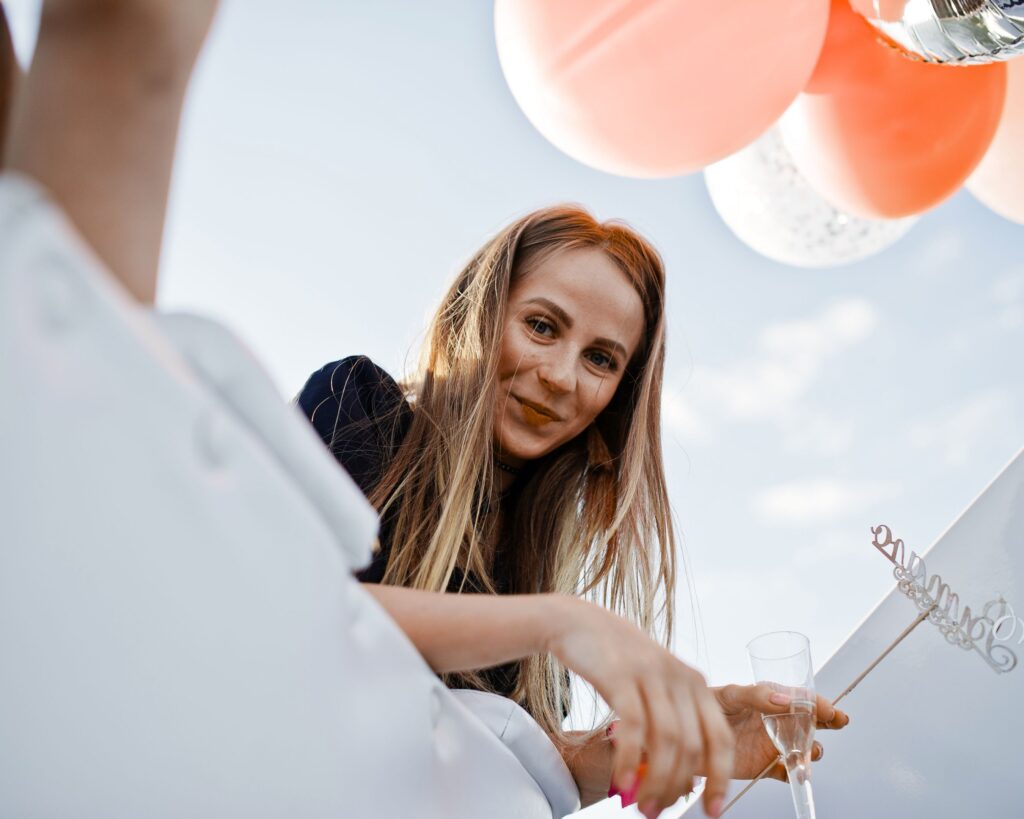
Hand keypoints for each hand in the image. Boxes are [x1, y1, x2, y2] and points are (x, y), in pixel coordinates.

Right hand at [545, 597, 734, 817]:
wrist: (577, 623)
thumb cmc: (616, 661)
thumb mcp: (653, 687)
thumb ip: (667, 723)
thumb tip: (675, 780)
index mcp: (695, 683)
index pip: (720, 739)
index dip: (720, 778)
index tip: (713, 810)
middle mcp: (680, 678)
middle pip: (693, 747)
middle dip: (678, 788)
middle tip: (658, 812)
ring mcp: (652, 675)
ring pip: (667, 742)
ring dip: (655, 782)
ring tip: (641, 806)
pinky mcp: (621, 675)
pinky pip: (633, 728)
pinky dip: (629, 761)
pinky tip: (621, 783)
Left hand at [711, 684, 849, 781]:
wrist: (687, 736)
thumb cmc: (706, 706)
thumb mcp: (729, 695)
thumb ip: (755, 695)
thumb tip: (784, 699)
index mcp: (769, 700)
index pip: (800, 698)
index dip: (818, 702)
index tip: (830, 709)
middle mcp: (775, 721)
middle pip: (810, 722)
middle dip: (827, 721)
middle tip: (838, 721)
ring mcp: (772, 744)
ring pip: (803, 748)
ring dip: (811, 750)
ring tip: (809, 751)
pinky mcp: (765, 765)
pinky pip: (787, 772)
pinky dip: (795, 775)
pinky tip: (796, 773)